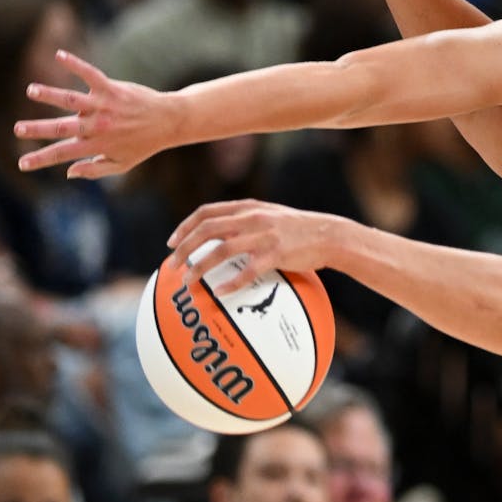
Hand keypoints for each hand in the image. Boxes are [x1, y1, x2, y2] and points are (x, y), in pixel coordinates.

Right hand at [14, 50, 174, 178]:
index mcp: (98, 145)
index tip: (22, 164)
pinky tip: (59, 55)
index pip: (63, 154)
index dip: (41, 160)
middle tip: (17, 129)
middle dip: (38, 129)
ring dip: (50, 94)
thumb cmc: (144, 144)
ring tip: (31, 90)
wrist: (169, 121)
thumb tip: (67, 172)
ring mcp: (104, 105)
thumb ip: (94, 170)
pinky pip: (90, 74)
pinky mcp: (111, 88)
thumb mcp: (122, 165)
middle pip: (62, 128)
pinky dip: (75, 63)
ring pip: (72, 99)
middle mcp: (98, 126)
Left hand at [165, 199, 350, 294]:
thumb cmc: (299, 229)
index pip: (207, 212)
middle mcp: (252, 218)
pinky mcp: (276, 254)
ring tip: (189, 282)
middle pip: (207, 230)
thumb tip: (220, 234)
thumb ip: (246, 220)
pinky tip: (220, 293)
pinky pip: (248, 271)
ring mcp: (263, 236)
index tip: (171, 242)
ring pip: (221, 250)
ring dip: (200, 266)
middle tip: (173, 265)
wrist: (329, 234)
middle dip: (184, 248)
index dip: (185, 227)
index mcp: (248, 208)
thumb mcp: (270, 215)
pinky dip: (231, 283)